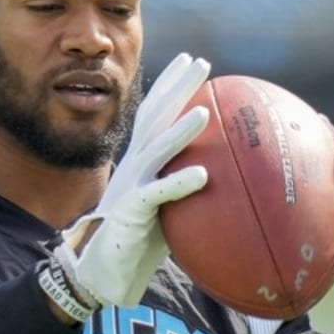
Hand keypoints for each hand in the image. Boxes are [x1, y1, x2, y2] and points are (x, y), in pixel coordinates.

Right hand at [55, 53, 210, 307]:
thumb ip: (188, 190)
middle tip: (201, 62)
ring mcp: (130, 188)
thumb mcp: (167, 209)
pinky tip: (203, 175)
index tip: (190, 61)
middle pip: (154, 118)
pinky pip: (156, 196)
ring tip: (204, 111)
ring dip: (179, 131)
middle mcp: (133, 167)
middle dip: (175, 87)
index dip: (170, 86)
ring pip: (155, 151)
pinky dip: (178, 183)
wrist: (102, 273)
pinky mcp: (130, 214)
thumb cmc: (138, 244)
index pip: (154, 114)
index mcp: (140, 162)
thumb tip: (230, 182)